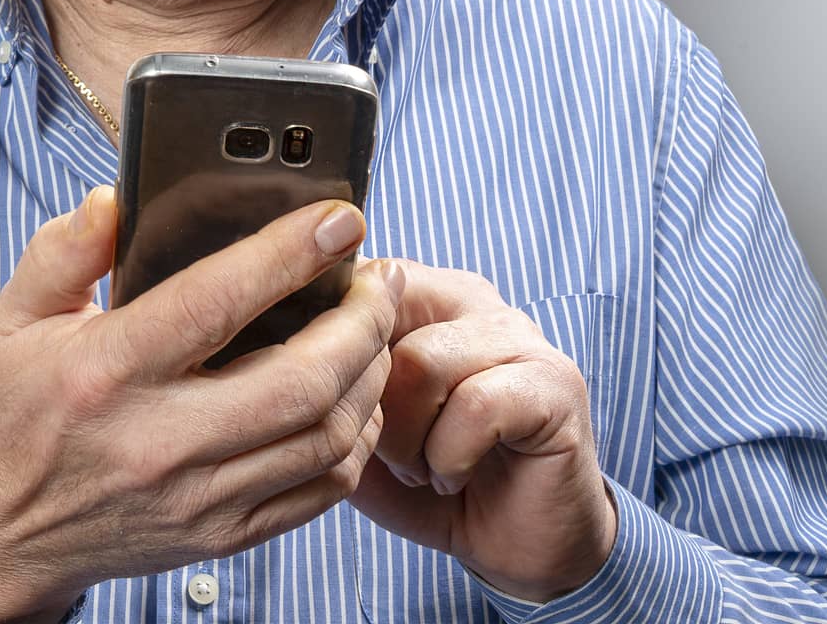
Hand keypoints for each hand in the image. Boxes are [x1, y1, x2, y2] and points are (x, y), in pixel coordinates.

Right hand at [0, 186, 408, 623]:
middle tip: (381, 276)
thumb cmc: (21, 410)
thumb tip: (112, 199)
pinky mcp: (223, 536)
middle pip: (300, 381)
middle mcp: (159, 439)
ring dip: (370, 375)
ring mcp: (198, 496)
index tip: (339, 217)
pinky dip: (356, 438)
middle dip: (362, 321)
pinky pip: (320, 491)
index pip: (215, 302)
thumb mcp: (18, 315)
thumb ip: (64, 249)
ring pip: (324, 437)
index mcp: (110, 369)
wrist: (5, 534)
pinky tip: (357, 394)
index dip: (289, 254)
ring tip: (377, 326)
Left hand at [347, 263, 617, 605]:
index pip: (357, 278)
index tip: (322, 397)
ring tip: (420, 469)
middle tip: (385, 453)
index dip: (327, 341)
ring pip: (422, 362)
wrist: (520, 548)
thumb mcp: (361, 426)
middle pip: (379, 320)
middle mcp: (473, 299)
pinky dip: (449, 458)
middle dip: (367, 404)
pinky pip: (475, 406)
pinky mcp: (554, 383)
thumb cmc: (432, 478)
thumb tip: (272, 350)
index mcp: (424, 294)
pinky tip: (452, 478)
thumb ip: (326, 380)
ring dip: (407, 439)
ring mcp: (520, 335)